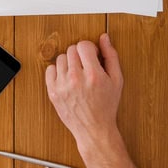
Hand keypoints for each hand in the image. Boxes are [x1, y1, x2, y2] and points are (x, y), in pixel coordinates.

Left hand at [45, 35, 122, 152]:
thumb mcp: (117, 80)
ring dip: (69, 63)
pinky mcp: (52, 92)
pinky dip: (58, 71)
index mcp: (93, 74)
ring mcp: (62, 86)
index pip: (83, 45)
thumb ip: (111, 56)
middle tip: (86, 66)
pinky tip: (67, 79)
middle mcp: (76, 79)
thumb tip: (104, 37)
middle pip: (71, 50)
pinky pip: (50, 70)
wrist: (94, 129)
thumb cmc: (107, 105)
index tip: (92, 57)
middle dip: (80, 55)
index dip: (89, 49)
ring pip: (60, 58)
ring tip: (77, 74)